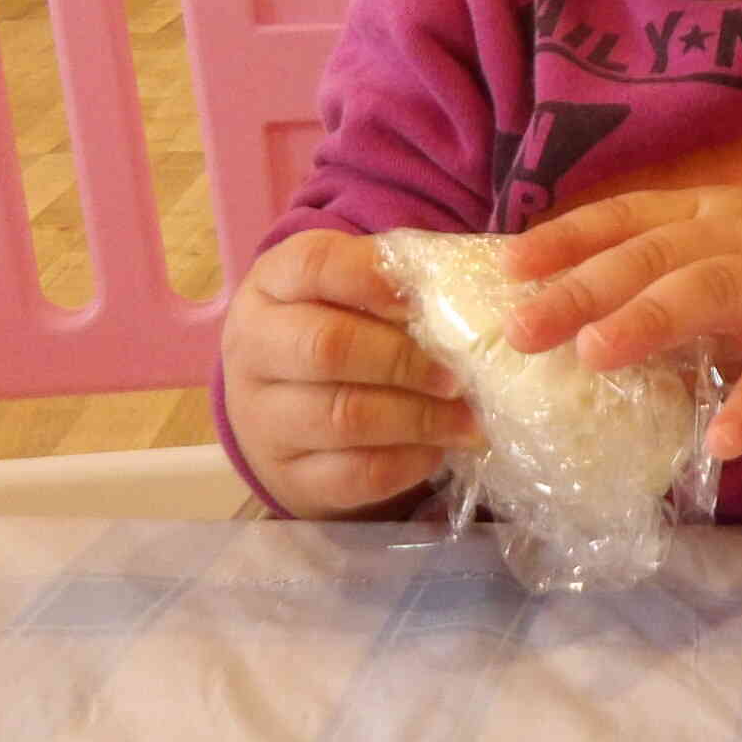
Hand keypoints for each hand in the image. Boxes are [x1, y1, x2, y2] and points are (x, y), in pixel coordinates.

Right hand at [220, 229, 483, 519]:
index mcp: (273, 286)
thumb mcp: (353, 293)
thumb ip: (403, 281)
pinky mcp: (288, 477)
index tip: (423, 297)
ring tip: (469, 418)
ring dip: (421, 418)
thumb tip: (486, 281)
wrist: (283, 411)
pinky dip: (408, 461)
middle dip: (406, 360)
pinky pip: (354, 473)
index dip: (372, 275)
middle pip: (328, 347)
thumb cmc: (339, 330)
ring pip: (344, 417)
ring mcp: (263, 419)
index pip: (313, 264)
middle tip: (459, 374)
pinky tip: (438, 448)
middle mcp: (254, 350)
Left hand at [501, 183, 741, 461]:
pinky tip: (719, 442)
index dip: (568, 238)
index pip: (630, 216)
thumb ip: (666, 276)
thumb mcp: (732, 252)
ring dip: (651, 319)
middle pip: (658, 252)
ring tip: (594, 355)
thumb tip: (564, 318)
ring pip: (715, 290)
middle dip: (587, 287)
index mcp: (712, 212)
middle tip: (525, 328)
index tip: (507, 268)